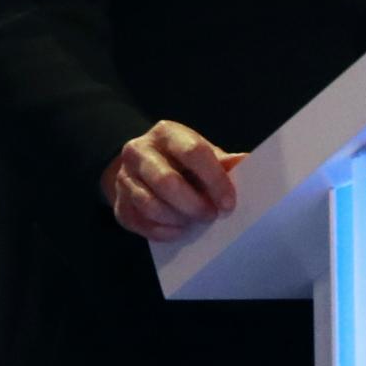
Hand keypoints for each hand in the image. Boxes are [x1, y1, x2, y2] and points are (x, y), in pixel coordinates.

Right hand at [101, 120, 243, 241]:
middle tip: (211, 216)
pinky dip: (161, 231)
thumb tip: (247, 163)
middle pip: (166, 181)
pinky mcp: (118, 203)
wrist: (140, 162)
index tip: (228, 202)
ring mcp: (124, 177)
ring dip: (177, 219)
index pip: (193, 153)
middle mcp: (139, 152)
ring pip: (149, 204)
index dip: (213, 179)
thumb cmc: (179, 157)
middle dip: (193, 204)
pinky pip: (139, 222)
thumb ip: (221, 160)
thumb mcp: (200, 150)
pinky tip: (178, 231)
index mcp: (166, 133)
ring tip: (195, 223)